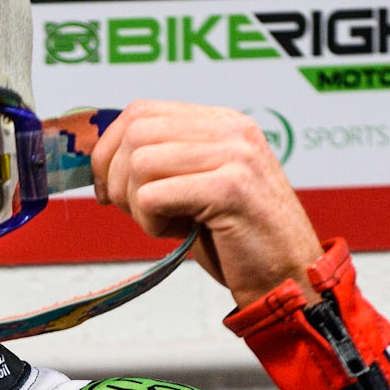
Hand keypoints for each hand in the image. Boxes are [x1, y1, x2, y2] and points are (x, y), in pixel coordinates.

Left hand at [90, 100, 322, 310]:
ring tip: (167, 224)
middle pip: (135, 133)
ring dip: (136, 204)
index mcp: (223, 123)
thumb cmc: (239, 241)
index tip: (106, 187)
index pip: (140, 111)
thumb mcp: (199, 187)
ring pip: (140, 162)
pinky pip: (154, 195)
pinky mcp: (231, 188)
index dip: (109, 149)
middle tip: (137, 213)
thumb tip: (102, 160)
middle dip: (117, 179)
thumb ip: (166, 162)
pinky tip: (177, 233)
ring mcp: (235, 155)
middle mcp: (231, 130)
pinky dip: (151, 222)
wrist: (287, 278)